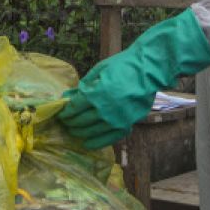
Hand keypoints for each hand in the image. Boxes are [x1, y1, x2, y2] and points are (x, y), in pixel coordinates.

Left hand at [58, 9, 209, 148]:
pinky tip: (87, 142)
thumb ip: (83, 86)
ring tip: (73, 130)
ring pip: (91, 132)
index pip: (74, 108)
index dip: (65, 112)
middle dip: (70, 122)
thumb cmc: (122, 66)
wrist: (148, 71)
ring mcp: (116, 120)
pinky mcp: (126, 125)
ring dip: (79, 132)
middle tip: (65, 122)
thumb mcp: (98, 71)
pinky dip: (95, 142)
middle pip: (80, 121)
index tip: (61, 113)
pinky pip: (108, 139)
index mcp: (95, 94)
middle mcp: (104, 110)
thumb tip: (67, 97)